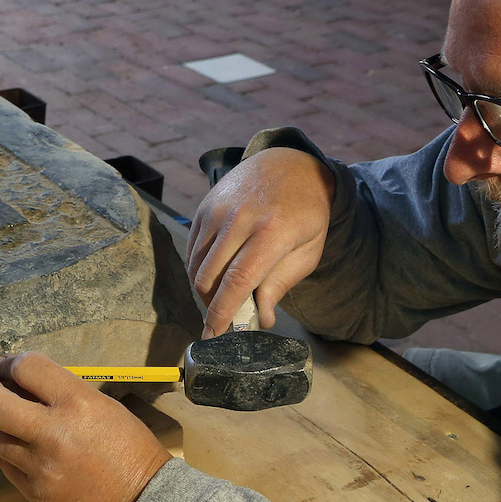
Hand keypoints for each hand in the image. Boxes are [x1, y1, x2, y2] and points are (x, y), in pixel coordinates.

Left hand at [0, 353, 169, 501]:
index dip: (9, 361)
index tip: (3, 363)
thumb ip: (64, 392)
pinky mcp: (32, 490)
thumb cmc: (132, 451)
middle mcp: (53, 433)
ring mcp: (39, 466)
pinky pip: (1, 460)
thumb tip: (24, 381)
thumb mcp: (105, 407)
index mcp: (79, 404)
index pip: (27, 367)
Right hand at [187, 148, 335, 336]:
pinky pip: (192, 249)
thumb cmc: (305, 213)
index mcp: (273, 232)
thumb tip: (262, 319)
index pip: (238, 280)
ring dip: (204, 289)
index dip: (222, 312)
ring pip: (196, 265)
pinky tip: (217, 273)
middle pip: (210, 276)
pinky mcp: (205, 207)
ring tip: (223, 295)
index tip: (213, 336)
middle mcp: (240, 218)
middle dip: (212, 306)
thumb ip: (281, 284)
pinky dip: (199, 269)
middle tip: (227, 317)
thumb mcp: (308, 251)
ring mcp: (218, 210)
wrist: (288, 165)